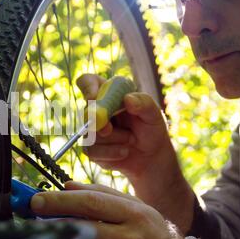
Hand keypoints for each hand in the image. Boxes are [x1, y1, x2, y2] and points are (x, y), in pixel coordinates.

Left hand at [31, 181, 190, 238]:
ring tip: (43, 231)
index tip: (37, 199)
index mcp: (134, 213)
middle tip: (32, 214)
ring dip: (60, 238)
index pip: (92, 201)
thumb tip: (68, 185)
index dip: (61, 199)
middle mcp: (131, 236)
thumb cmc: (153, 233)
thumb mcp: (136, 207)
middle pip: (83, 224)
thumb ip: (103, 193)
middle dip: (53, 218)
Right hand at [77, 74, 194, 230]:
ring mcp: (91, 130)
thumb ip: (143, 103)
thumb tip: (127, 100)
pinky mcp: (91, 148)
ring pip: (90, 134)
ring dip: (114, 140)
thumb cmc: (152, 129)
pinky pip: (92, 151)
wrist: (150, 156)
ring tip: (131, 140)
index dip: (87, 87)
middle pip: (85, 112)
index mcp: (109, 93)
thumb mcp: (154, 114)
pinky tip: (124, 152)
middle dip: (98, 122)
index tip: (93, 97)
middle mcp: (97, 110)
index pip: (88, 82)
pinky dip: (111, 153)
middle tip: (108, 129)